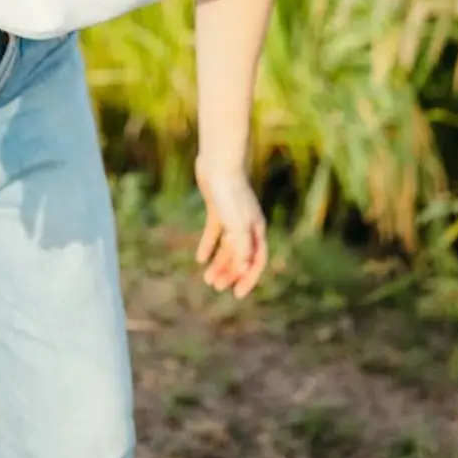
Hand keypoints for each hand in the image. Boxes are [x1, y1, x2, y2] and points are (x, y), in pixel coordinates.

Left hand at [194, 158, 268, 298]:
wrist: (219, 163)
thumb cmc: (230, 194)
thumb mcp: (237, 224)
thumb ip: (242, 247)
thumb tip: (245, 269)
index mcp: (257, 229)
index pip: (257, 260)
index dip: (249, 278)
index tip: (237, 294)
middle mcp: (247, 225)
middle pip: (241, 255)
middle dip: (230, 273)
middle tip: (215, 286)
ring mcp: (232, 217)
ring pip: (227, 246)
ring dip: (219, 263)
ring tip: (207, 278)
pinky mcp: (218, 209)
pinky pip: (214, 232)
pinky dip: (208, 245)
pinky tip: (200, 258)